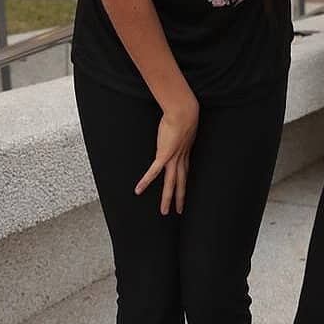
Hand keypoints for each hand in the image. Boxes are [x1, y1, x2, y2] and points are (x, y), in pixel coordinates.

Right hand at [135, 97, 198, 214]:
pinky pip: (153, 172)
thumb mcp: (184, 125)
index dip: (184, 183)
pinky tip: (138, 190)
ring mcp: (173, 159)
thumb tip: (176, 126)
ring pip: (170, 183)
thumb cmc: (184, 114)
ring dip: (167, 198)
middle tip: (179, 210)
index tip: (184, 191)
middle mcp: (181, 159)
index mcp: (185, 152)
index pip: (185, 172)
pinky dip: (145, 182)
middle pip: (180, 182)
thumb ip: (180, 130)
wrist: (184, 112)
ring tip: (164, 211)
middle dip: (180, 197)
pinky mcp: (164, 155)